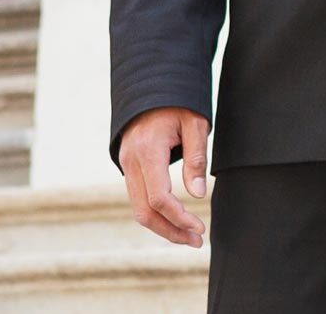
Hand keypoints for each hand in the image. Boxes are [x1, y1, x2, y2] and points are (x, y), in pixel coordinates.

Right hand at [115, 106, 210, 245]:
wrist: (150, 84)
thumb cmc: (176, 101)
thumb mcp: (195, 123)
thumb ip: (196, 158)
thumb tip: (197, 195)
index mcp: (148, 150)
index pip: (160, 197)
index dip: (180, 218)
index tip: (200, 228)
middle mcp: (131, 160)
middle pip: (145, 211)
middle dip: (170, 231)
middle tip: (196, 241)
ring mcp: (125, 164)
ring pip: (138, 208)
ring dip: (162, 226)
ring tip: (188, 236)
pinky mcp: (127, 165)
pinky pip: (137, 197)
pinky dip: (154, 213)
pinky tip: (174, 219)